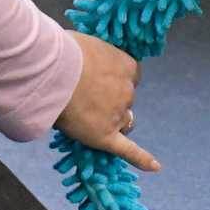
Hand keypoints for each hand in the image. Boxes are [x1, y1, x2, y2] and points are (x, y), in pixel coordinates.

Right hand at [57, 31, 156, 168]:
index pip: (131, 76)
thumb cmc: (64, 51)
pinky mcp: (106, 136)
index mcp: (126, 66)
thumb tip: (82, 59)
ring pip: (122, 122)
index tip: (100, 78)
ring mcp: (118, 115)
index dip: (116, 79)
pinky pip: (127, 149)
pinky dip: (141, 158)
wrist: (55, 72)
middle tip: (84, 97)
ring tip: (85, 117)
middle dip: (110, 100)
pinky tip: (155, 167)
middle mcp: (127, 91)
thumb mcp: (84, 43)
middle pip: (126, 100)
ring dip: (110, 120)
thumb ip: (91, 56)